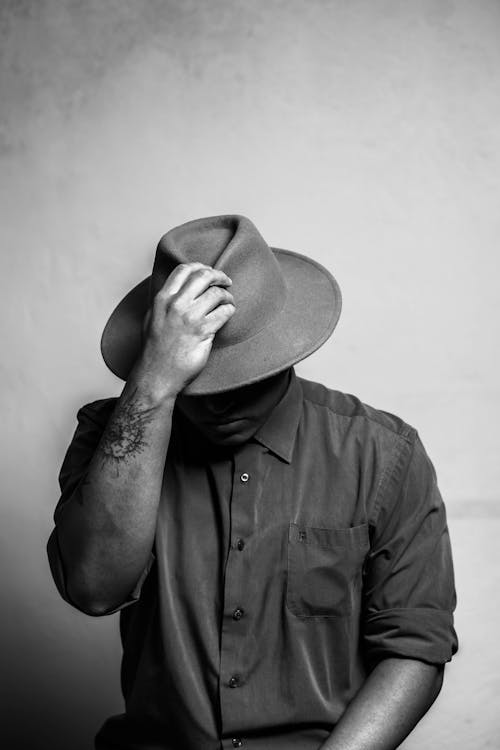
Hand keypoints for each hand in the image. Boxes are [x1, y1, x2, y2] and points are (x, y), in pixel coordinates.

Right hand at [129, 262, 234, 401]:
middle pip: (203, 276)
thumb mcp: (152, 317)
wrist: (157, 375)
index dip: (201, 267)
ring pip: (217, 294)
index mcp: (162, 299)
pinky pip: (224, 312)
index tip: (209, 272)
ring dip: (227, 296)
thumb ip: (165, 301)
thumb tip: (181, 287)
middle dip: (219, 276)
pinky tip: (228, 313)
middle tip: (226, 282)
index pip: (184, 270)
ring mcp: (189, 318)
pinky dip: (230, 310)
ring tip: (228, 301)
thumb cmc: (156, 349)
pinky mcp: (203, 332)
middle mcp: (175, 305)